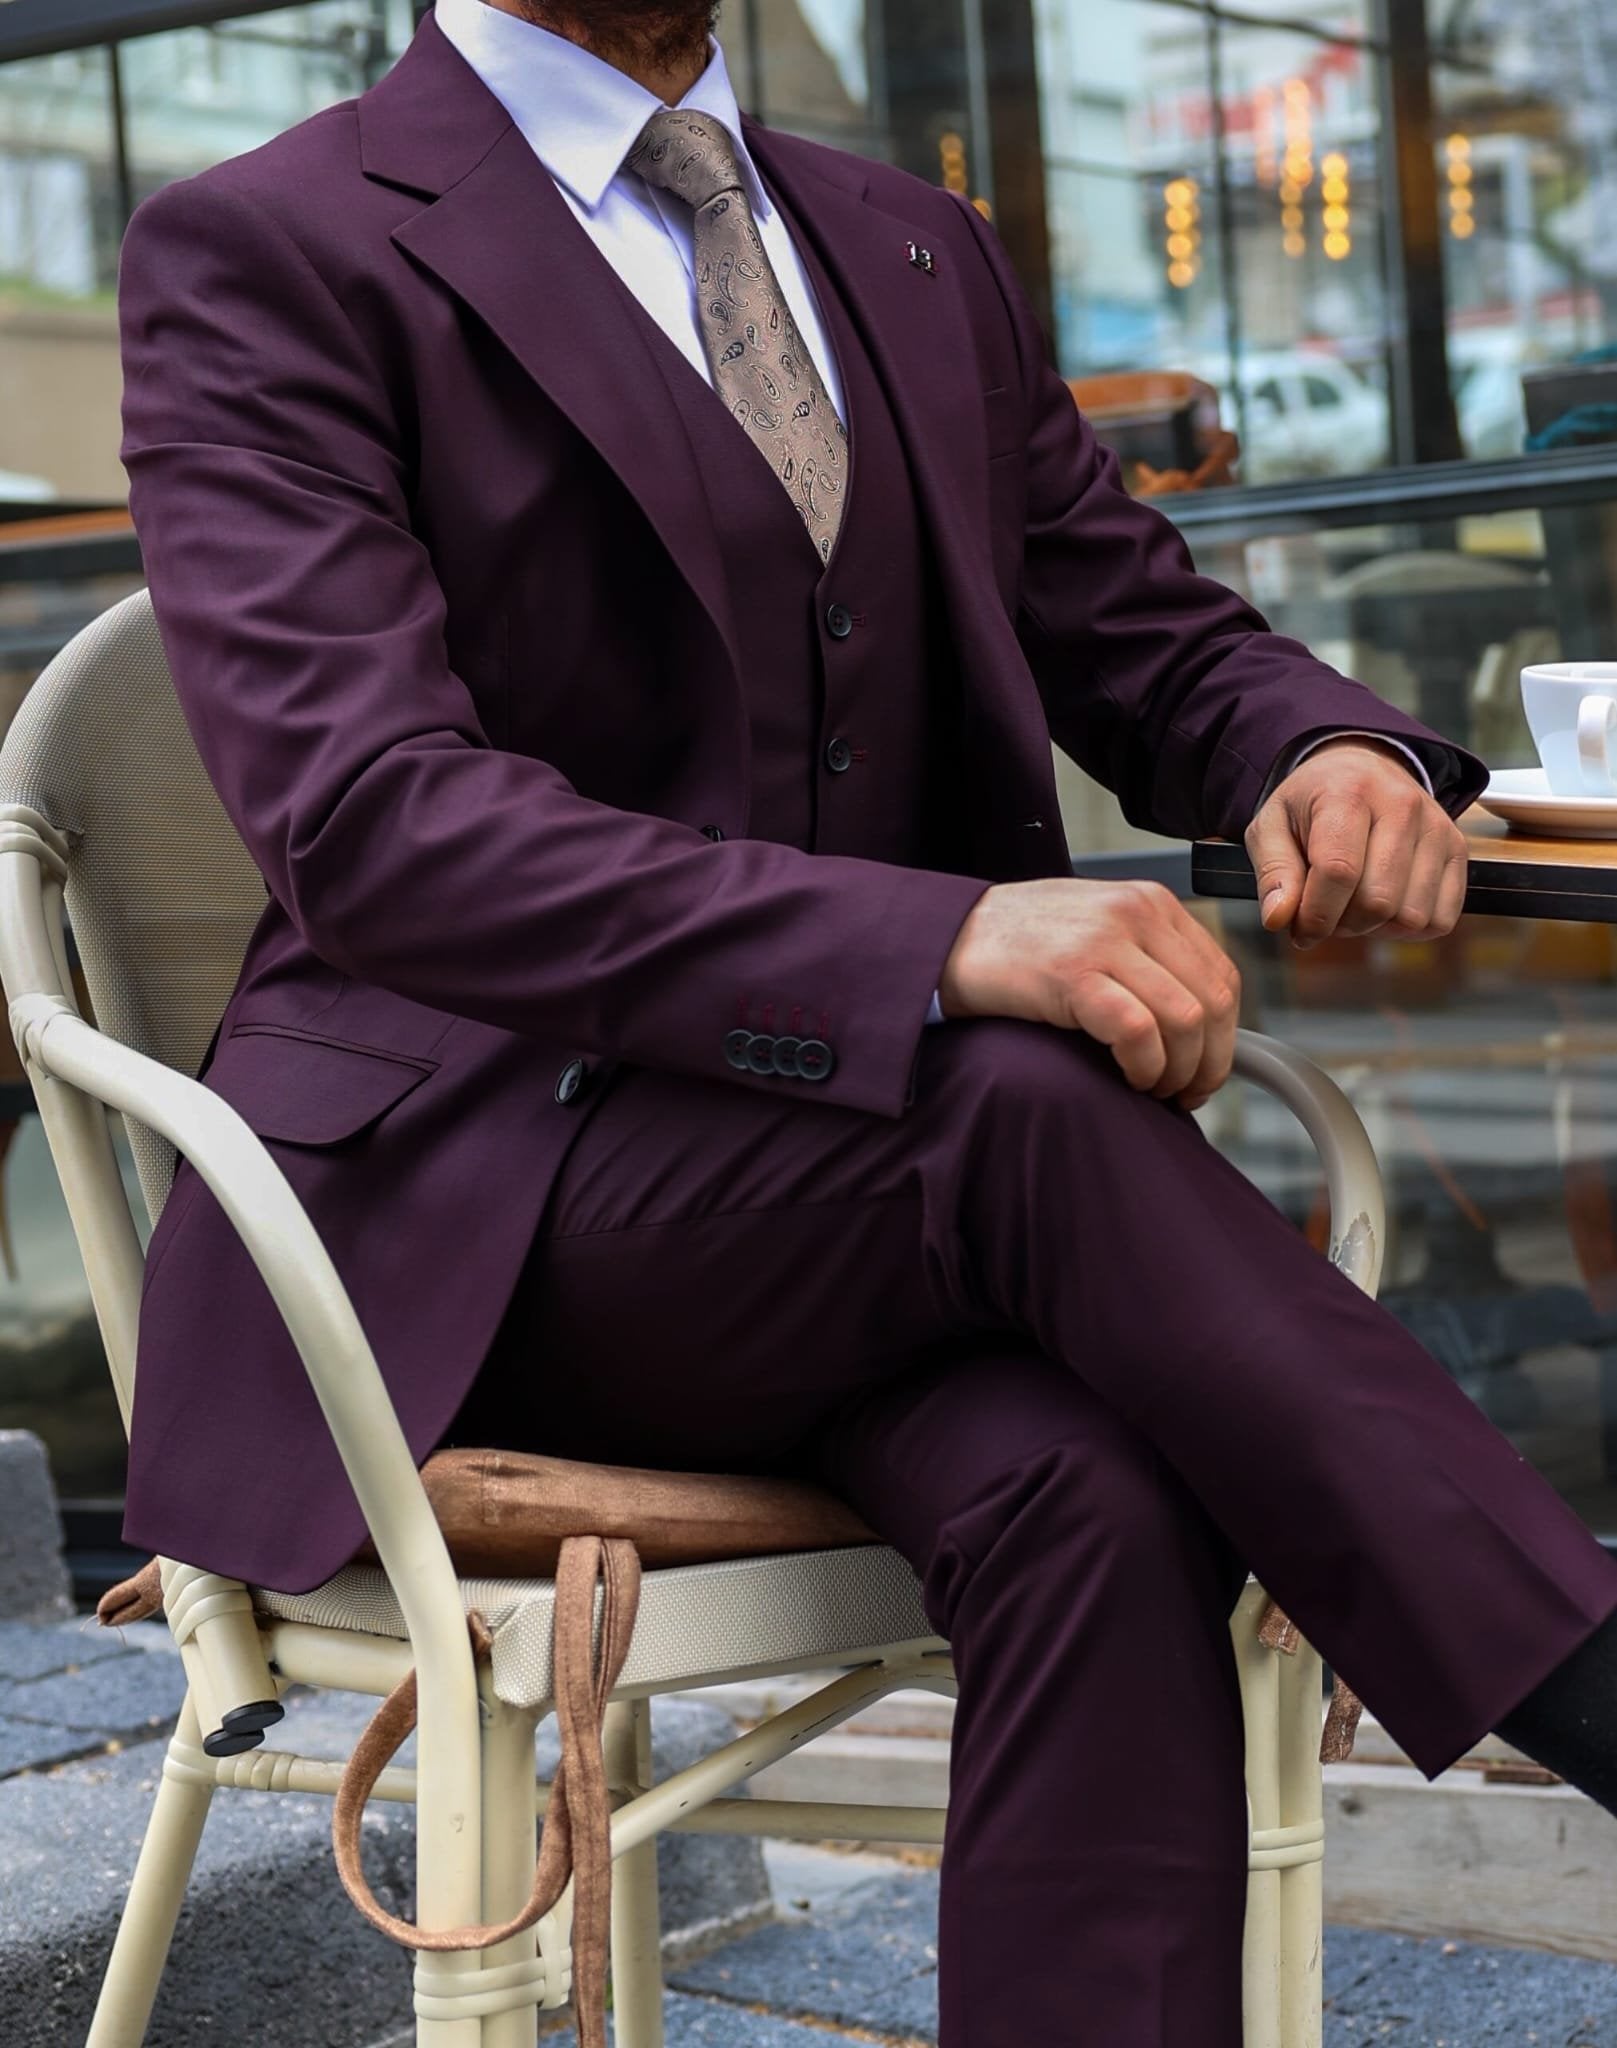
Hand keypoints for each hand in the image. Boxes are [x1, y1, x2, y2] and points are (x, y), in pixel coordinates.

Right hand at [937, 877, 1240, 1107]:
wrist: (947, 937)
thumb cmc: (1019, 946)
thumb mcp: (1097, 932)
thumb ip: (1148, 960)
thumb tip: (1196, 1024)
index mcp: (1151, 903)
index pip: (1223, 976)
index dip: (1224, 1037)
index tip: (1203, 1072)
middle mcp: (1137, 913)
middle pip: (1213, 1002)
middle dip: (1208, 1062)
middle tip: (1183, 1094)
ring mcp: (1105, 941)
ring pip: (1185, 1020)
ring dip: (1177, 1070)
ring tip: (1151, 1088)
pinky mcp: (1073, 973)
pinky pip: (1139, 1031)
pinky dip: (1144, 1067)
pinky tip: (1128, 1079)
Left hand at [1246, 739, 1467, 948]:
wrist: (1362, 769)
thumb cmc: (1312, 804)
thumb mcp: (1271, 826)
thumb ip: (1273, 873)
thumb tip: (1278, 919)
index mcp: (1350, 792)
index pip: (1338, 872)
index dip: (1315, 916)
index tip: (1299, 929)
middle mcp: (1403, 805)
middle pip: (1378, 902)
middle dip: (1343, 924)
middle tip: (1326, 912)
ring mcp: (1437, 827)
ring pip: (1410, 916)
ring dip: (1375, 928)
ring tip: (1353, 904)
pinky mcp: (1458, 849)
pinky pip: (1440, 920)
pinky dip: (1407, 929)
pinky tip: (1384, 908)